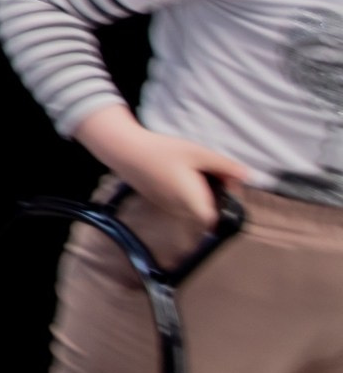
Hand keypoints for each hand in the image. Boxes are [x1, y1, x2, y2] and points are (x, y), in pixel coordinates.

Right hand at [75, 104, 255, 229]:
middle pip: (207, 213)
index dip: (228, 209)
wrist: (124, 151)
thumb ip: (224, 166)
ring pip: (194, 208)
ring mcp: (168, 206)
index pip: (217, 221)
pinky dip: (188, 193)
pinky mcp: (159, 200)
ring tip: (199, 171)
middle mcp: (181, 209)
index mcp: (193, 201)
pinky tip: (181, 172)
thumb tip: (248, 175)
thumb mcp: (198, 153)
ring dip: (202, 195)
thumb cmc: (162, 151)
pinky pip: (181, 203)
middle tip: (218, 174)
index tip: (229, 188)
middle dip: (217, 197)